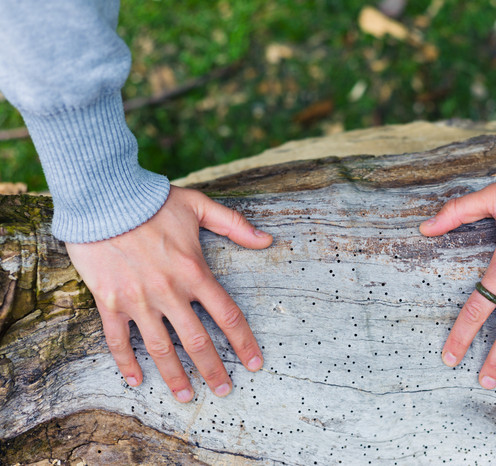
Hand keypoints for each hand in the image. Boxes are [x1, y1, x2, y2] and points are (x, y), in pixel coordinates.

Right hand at [66, 186, 272, 401]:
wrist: (103, 198)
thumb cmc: (152, 201)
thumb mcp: (199, 206)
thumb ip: (235, 225)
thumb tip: (267, 239)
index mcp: (194, 272)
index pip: (227, 316)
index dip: (244, 342)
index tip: (255, 363)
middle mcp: (169, 292)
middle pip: (197, 341)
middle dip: (213, 370)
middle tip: (224, 391)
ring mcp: (138, 300)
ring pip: (160, 348)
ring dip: (175, 375)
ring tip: (186, 396)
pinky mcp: (110, 302)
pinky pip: (118, 340)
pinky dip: (126, 362)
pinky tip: (136, 380)